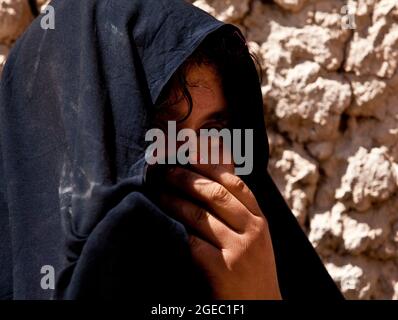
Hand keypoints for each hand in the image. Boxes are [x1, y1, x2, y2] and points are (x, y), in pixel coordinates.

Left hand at [157, 163, 281, 299]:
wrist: (261, 306)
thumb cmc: (253, 269)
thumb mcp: (255, 237)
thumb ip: (240, 211)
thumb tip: (214, 181)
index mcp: (260, 220)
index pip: (235, 184)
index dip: (211, 166)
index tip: (191, 154)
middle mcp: (252, 231)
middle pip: (216, 195)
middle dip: (188, 179)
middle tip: (167, 171)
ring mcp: (238, 251)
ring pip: (200, 216)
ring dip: (175, 201)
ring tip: (158, 192)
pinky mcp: (222, 270)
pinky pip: (193, 244)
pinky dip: (178, 232)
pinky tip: (165, 224)